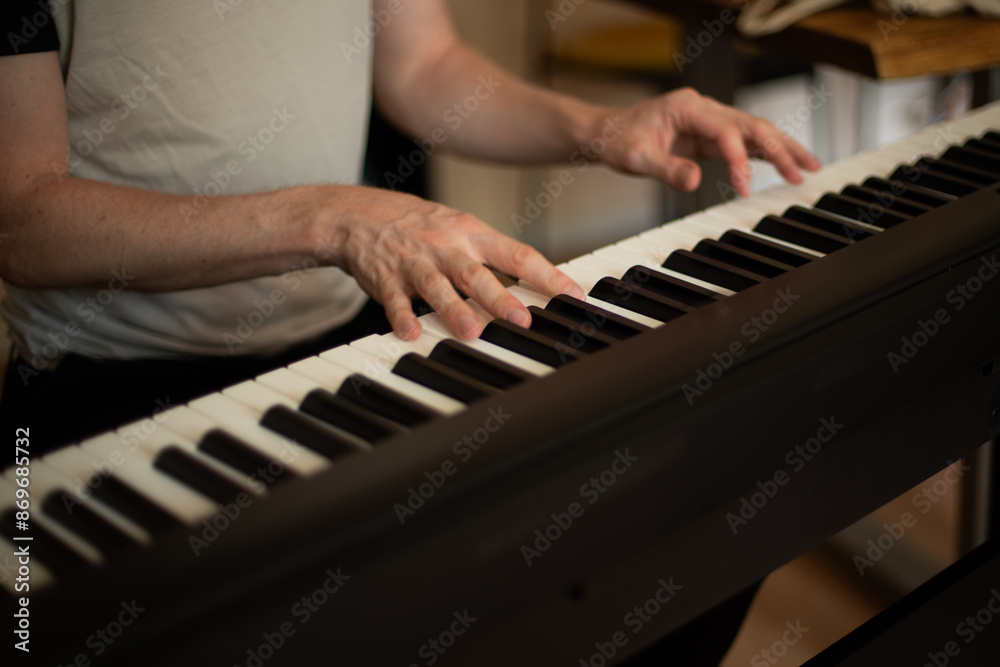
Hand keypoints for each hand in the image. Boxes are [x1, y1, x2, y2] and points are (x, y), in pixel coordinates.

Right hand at [329, 187, 583, 340]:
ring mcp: (414, 262)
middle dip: (500, 299)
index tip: (573, 295)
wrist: (356, 214)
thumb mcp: (459, 229)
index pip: (517, 254)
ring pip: (437, 287)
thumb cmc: (417, 225)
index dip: (547, 274)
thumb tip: (535, 285)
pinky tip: (410, 333)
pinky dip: (401, 316)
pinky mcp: (384, 278)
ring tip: (471, 332)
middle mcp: (445, 246)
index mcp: (471, 233)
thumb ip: (492, 256)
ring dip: (454, 310)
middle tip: (523, 320)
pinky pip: (393, 299)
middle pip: (476, 273)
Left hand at [593, 87, 820, 197]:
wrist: (606, 133)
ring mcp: (709, 121)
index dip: (739, 159)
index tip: (744, 187)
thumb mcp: (635, 158)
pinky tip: (786, 164)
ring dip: (782, 149)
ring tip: (809, 167)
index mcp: (687, 108)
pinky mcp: (709, 136)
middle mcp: (704, 109)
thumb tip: (696, 181)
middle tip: (801, 173)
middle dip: (780, 148)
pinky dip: (765, 154)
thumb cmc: (618, 140)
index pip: (725, 131)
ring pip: (754, 132)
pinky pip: (743, 143)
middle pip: (751, 125)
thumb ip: (666, 169)